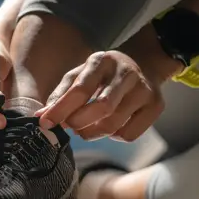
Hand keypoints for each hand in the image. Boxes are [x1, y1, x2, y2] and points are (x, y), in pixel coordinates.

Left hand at [34, 50, 164, 141]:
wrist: (142, 65)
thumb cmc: (101, 75)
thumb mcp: (79, 75)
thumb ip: (61, 94)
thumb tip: (42, 116)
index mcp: (101, 61)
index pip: (80, 89)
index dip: (60, 109)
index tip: (45, 122)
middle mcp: (126, 73)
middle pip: (101, 108)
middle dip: (78, 123)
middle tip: (69, 127)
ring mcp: (145, 89)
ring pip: (114, 124)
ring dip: (92, 133)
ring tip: (84, 128)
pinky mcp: (156, 105)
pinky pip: (129, 134)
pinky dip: (113, 136)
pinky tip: (108, 126)